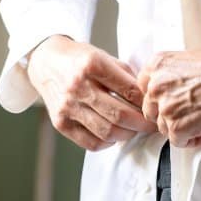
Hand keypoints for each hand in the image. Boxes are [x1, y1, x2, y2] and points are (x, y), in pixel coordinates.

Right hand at [25, 35, 157, 151]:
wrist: (46, 62)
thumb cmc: (78, 59)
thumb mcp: (103, 56)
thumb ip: (125, 75)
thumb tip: (147, 96)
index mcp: (92, 65)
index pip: (129, 90)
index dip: (146, 103)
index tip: (154, 108)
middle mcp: (78, 86)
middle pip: (119, 115)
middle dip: (141, 124)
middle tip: (151, 125)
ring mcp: (68, 106)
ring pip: (107, 132)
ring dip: (126, 135)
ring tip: (133, 130)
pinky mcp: (60, 122)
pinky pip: (90, 143)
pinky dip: (107, 143)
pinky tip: (112, 135)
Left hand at [137, 48, 200, 146]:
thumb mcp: (186, 59)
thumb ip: (170, 74)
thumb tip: (167, 91)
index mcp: (156, 65)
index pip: (144, 89)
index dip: (160, 99)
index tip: (172, 103)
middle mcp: (156, 84)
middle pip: (151, 110)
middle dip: (169, 115)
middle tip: (190, 114)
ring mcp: (166, 106)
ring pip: (163, 127)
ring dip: (181, 128)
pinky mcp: (178, 126)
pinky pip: (177, 141)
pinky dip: (191, 140)